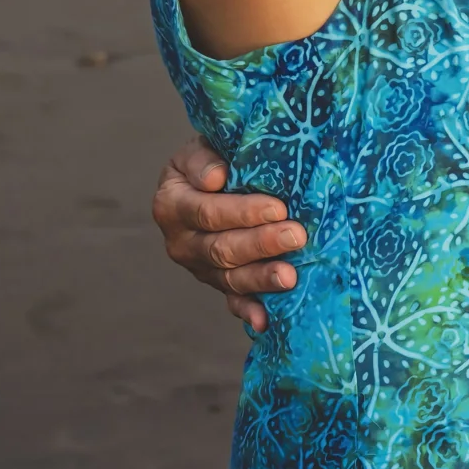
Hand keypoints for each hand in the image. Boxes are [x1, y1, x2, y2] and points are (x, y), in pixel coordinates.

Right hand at [152, 136, 304, 329]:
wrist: (214, 177)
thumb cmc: (215, 157)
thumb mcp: (201, 147)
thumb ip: (203, 159)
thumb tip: (215, 178)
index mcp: (172, 204)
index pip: (207, 212)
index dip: (242, 212)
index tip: (277, 207)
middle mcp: (181, 241)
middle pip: (220, 248)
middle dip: (261, 243)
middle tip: (297, 236)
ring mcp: (199, 267)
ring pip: (229, 277)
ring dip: (260, 278)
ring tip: (290, 276)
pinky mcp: (219, 282)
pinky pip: (233, 300)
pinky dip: (248, 311)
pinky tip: (265, 321)